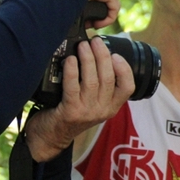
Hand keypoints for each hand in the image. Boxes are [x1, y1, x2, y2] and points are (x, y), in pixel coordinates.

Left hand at [24, 37, 134, 161]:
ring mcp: (87, 112)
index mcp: (112, 107)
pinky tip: (70, 60)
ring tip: (83, 46)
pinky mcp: (71, 111)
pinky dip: (72, 71)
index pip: (128, 87)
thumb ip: (100, 86)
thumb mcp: (93, 104)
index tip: (116, 54)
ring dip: (88, 59)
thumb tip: (100, 55)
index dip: (124, 69)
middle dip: (102, 56)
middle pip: (108, 78)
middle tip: (95, 41)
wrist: (50, 138)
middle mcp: (102, 110)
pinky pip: (73, 87)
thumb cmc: (70, 114)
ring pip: (92, 80)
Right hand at [34, 0, 119, 27]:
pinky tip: (98, 24)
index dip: (74, 4)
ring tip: (89, 25)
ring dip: (96, 16)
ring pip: (102, 3)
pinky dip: (107, 18)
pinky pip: (113, 7)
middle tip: (79, 24)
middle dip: (86, 12)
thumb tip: (26, 8)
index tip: (69, 15)